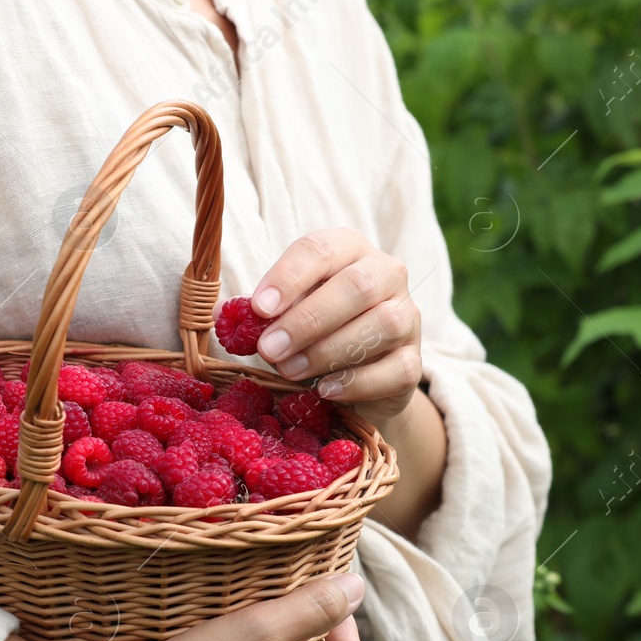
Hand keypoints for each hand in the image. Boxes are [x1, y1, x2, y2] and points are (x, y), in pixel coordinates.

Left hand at [248, 228, 422, 423]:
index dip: (289, 276)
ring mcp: (407, 318)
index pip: (321, 249)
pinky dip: (357, 382)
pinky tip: (325, 390)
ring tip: (288, 371)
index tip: (259, 308)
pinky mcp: (414, 362)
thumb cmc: (313, 332)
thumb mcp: (285, 314)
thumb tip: (226, 315)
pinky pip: (396, 369)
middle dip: (307, 320)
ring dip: (328, 351)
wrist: (358, 379)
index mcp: (348, 250)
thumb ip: (261, 312)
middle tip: (268, 349)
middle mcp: (386, 275)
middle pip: (357, 287)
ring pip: (382, 325)